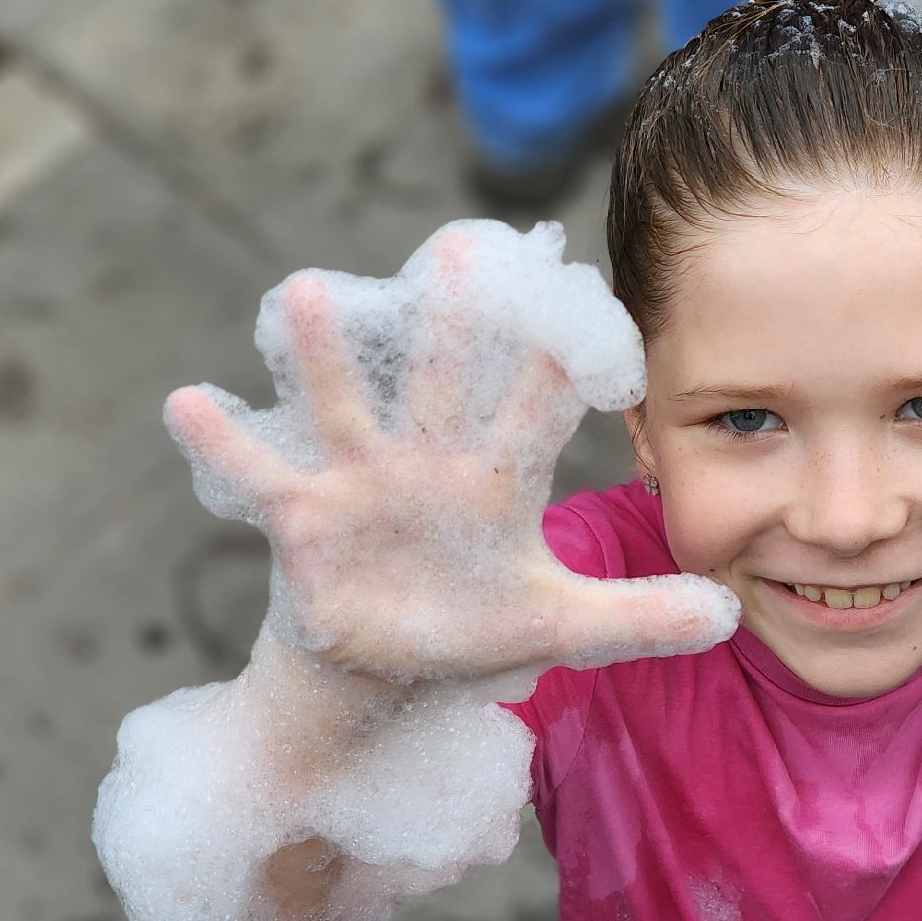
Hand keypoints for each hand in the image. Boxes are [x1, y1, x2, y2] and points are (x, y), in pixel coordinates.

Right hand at [165, 222, 737, 682]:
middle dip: (451, 323)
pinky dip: (223, 443)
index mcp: (496, 481)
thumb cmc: (472, 631)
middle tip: (461, 249)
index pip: (537, 411)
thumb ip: (641, 616)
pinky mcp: (302, 519)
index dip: (561, 363)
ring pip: (345, 407)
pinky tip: (187, 400)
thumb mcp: (562, 626)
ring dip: (324, 357)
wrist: (384, 671)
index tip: (584, 300)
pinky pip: (258, 475)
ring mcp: (360, 485)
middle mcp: (428, 464)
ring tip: (304, 292)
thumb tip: (734, 616)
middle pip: (442, 384)